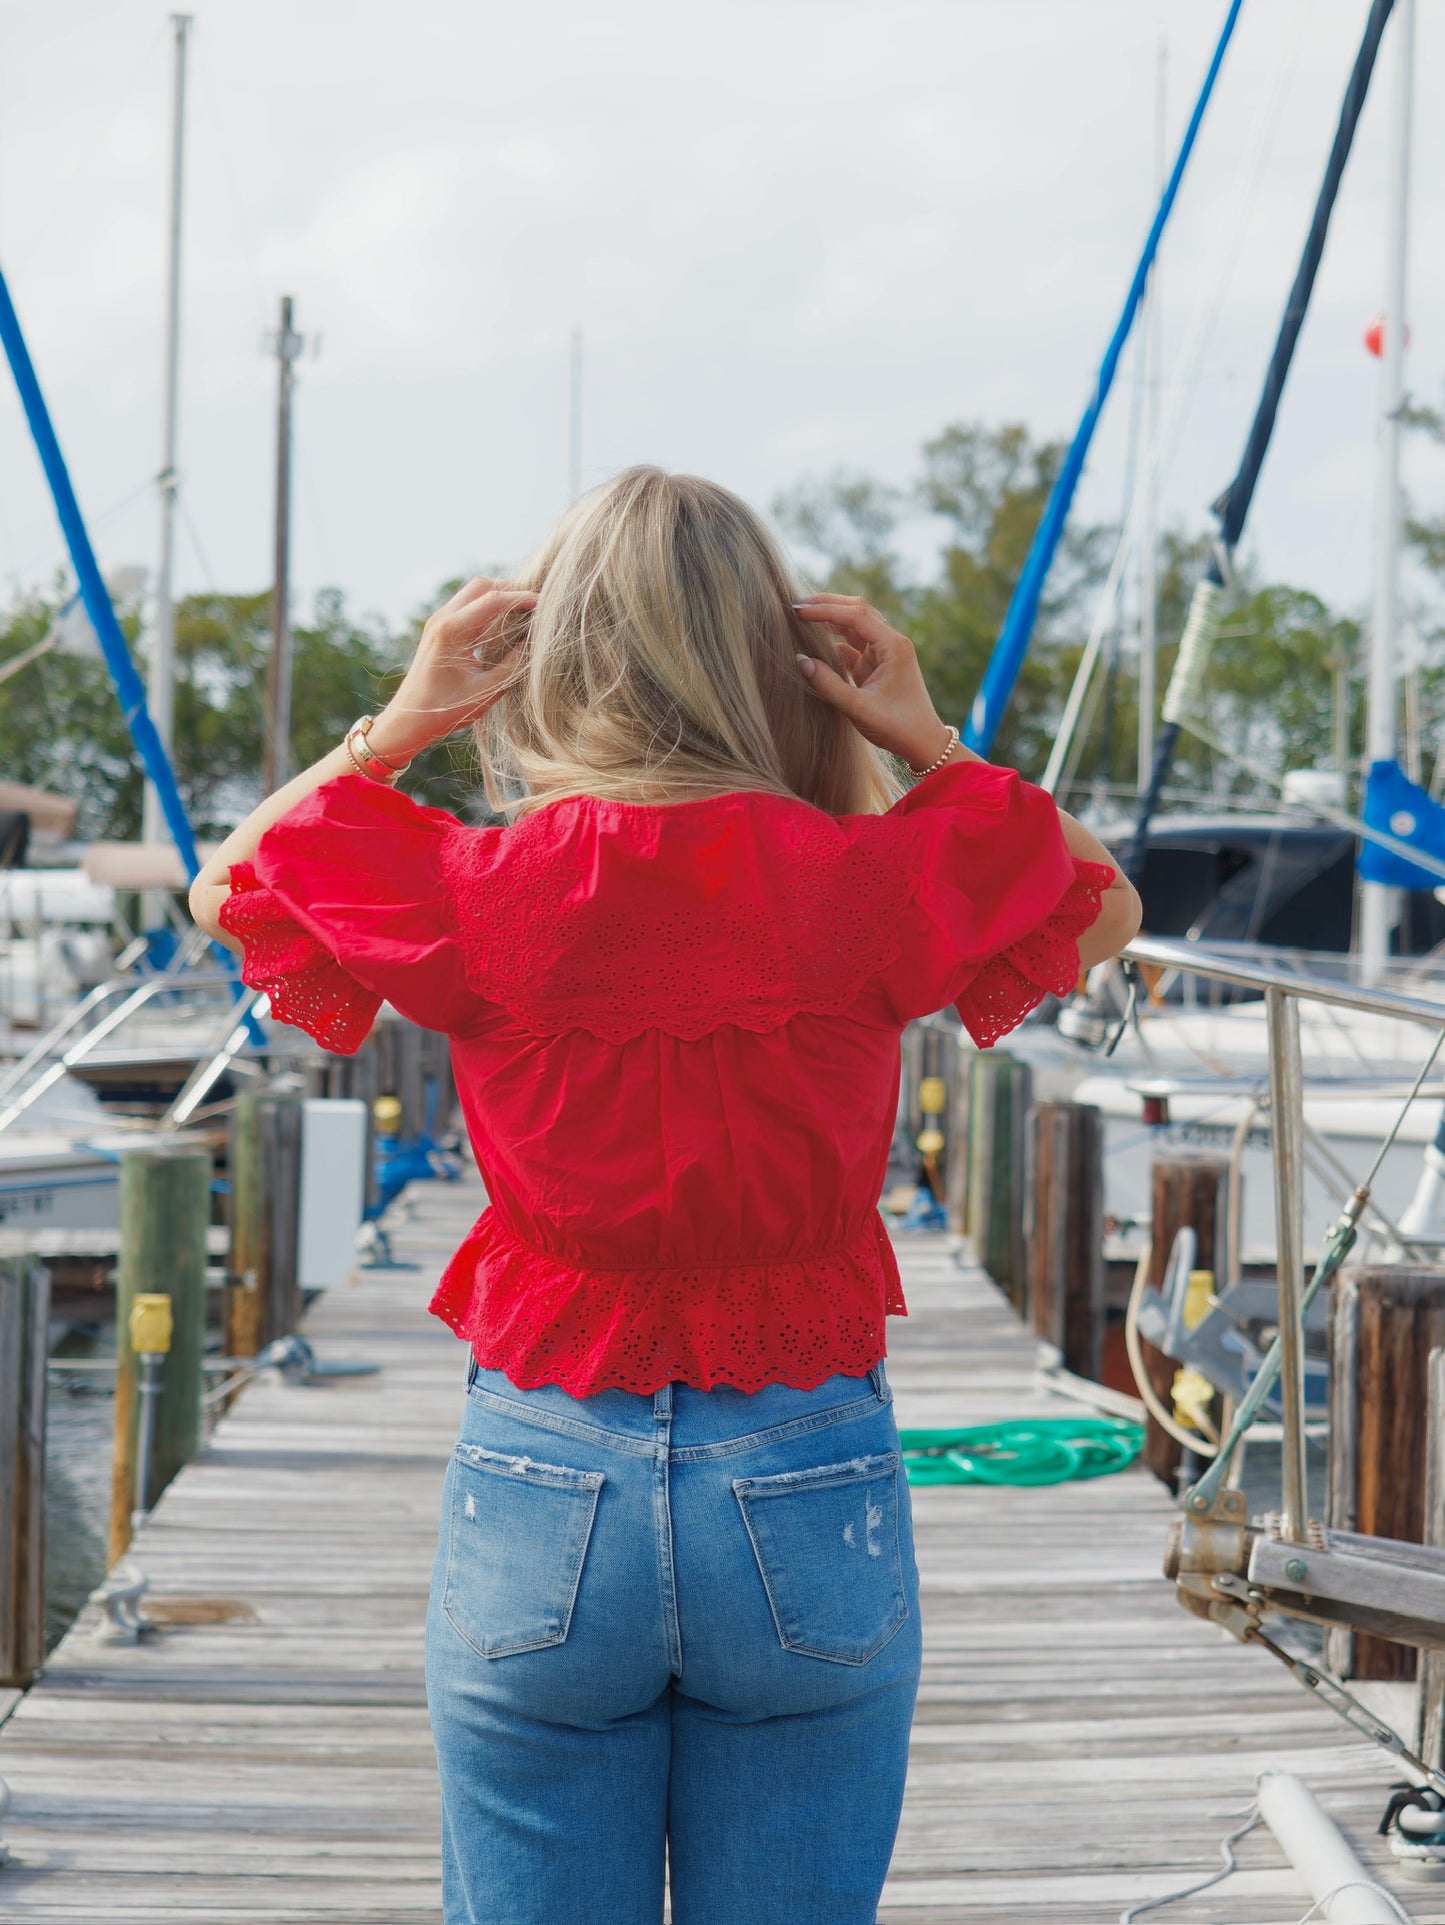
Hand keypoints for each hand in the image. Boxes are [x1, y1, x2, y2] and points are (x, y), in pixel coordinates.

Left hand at [368, 577, 537, 762]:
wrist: (409, 718)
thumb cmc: (446, 710)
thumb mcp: (486, 692)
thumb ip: (513, 665)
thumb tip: (533, 642)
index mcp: (451, 631)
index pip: (493, 600)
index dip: (522, 599)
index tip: (544, 605)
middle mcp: (442, 618)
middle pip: (482, 586)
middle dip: (511, 591)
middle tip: (535, 607)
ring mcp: (438, 620)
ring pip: (473, 592)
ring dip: (499, 597)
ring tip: (522, 613)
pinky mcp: (439, 627)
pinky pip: (466, 604)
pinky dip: (487, 606)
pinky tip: (503, 623)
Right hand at [794, 595, 957, 770]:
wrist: (923, 744)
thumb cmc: (897, 727)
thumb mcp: (858, 708)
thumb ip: (828, 684)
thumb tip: (800, 660)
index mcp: (893, 646)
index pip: (856, 615)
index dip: (825, 610)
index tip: (798, 611)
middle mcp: (890, 644)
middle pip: (857, 611)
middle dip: (828, 606)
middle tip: (797, 606)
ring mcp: (884, 654)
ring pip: (854, 627)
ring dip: (830, 621)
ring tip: (801, 620)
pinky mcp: (877, 667)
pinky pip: (853, 646)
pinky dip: (833, 643)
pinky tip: (814, 645)